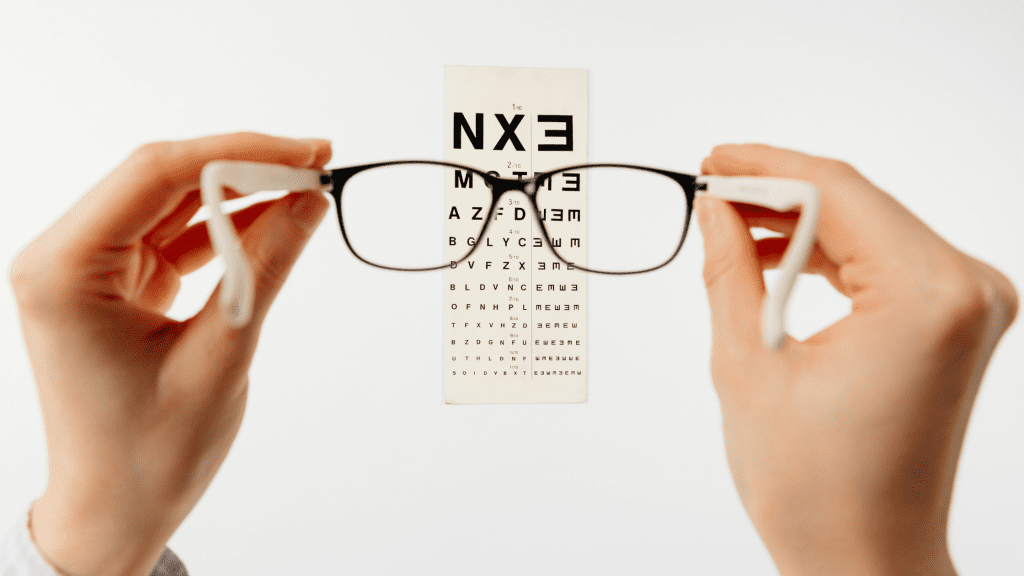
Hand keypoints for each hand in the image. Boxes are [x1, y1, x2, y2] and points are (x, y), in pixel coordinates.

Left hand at [10, 132, 331, 575]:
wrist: (115, 510)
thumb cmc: (149, 453)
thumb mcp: (220, 357)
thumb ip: (265, 269)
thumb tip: (309, 202)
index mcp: (65, 271)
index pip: (155, 175)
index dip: (239, 154)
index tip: (306, 153)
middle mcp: (66, 258)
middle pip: (162, 179)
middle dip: (244, 167)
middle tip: (317, 164)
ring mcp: (91, 269)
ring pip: (173, 202)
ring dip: (241, 196)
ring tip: (307, 190)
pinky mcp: (119, 284)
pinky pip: (178, 236)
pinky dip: (227, 230)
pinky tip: (276, 224)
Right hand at [697, 144, 1017, 575]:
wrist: (867, 557)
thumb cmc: (814, 487)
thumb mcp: (747, 366)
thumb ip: (730, 270)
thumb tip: (714, 208)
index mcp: (925, 298)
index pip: (837, 192)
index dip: (764, 167)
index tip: (711, 161)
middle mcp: (966, 289)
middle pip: (859, 201)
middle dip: (778, 190)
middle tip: (710, 188)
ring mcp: (970, 305)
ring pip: (871, 225)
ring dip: (801, 221)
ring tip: (732, 227)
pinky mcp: (956, 321)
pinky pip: (886, 259)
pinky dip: (831, 253)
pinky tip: (776, 258)